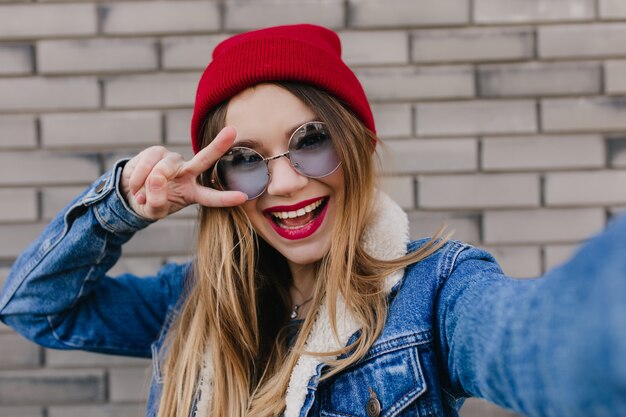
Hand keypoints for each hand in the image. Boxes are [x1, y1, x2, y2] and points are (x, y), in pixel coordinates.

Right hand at [120, 126, 246, 219]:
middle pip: (204, 159)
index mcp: (194, 192)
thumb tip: (157, 179)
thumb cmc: (150, 202)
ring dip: (148, 186)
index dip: (225, 198)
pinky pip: (147, 164)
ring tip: (141, 196)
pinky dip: (138, 178)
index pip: (211, 196)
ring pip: (163, 171)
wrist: (131, 192)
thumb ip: (158, 201)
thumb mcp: (155, 210)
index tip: (243, 197)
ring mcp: (173, 161)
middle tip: (232, 131)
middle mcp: (188, 173)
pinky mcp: (157, 152)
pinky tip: (135, 186)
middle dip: (218, 146)